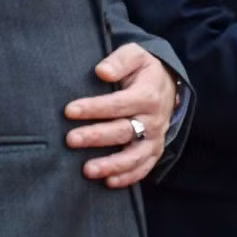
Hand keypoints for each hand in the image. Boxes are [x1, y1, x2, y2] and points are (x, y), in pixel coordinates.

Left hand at [64, 43, 178, 187]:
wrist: (167, 85)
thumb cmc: (143, 70)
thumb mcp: (135, 55)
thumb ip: (119, 60)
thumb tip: (102, 71)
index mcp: (148, 95)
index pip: (118, 104)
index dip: (93, 108)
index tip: (69, 111)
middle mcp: (153, 119)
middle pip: (123, 131)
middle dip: (95, 136)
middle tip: (70, 139)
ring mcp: (155, 138)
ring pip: (134, 156)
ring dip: (111, 165)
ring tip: (87, 170)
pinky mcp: (154, 151)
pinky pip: (143, 167)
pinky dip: (128, 177)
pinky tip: (108, 182)